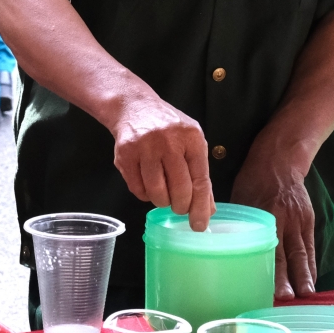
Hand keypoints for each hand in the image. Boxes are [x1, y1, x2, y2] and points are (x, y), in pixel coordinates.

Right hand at [108, 91, 213, 231]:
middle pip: (179, 190)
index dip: (200, 207)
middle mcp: (169, 141)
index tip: (199, 225)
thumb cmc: (169, 128)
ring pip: (156, 193)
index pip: (200, 179)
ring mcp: (145, 147)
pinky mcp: (125, 155)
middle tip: (179, 206)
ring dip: (162, 201)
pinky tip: (148, 183)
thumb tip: (208, 210)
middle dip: (181, 206)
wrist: (134, 106)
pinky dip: (144, 194)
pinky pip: (137, 190)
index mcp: (191, 138)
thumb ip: (200, 174)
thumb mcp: (191, 143)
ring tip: (163, 193)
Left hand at [232, 141, 316, 297]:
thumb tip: (215, 244)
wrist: (281, 159)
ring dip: (304, 275)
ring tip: (306, 295)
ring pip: (302, 252)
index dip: (269, 269)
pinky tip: (310, 280)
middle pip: (287, 253)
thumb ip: (234, 221)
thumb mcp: (239, 196)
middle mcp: (285, 219)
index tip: (269, 288)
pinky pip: (310, 246)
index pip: (268, 246)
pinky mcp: (309, 220)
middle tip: (287, 298)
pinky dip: (311, 264)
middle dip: (288, 277)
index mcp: (265, 213)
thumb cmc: (253, 178)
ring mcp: (299, 220)